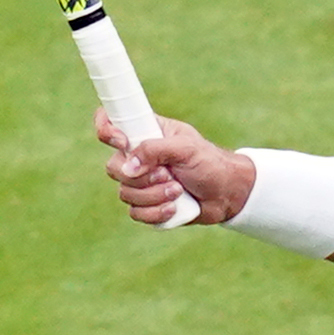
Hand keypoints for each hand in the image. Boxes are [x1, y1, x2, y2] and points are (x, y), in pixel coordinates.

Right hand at [94, 110, 255, 228]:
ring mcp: (141, 182)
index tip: (123, 143)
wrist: (227, 194)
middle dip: (142, 178)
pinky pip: (136, 213)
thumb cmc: (209, 163)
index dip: (106, 130)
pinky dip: (156, 213)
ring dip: (154, 196)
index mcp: (145, 132)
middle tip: (168, 175)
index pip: (110, 121)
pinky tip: (175, 208)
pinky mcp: (147, 204)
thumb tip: (129, 167)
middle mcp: (138, 156)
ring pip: (125, 194)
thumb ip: (155, 150)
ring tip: (179, 191)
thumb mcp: (186, 148)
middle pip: (114, 168)